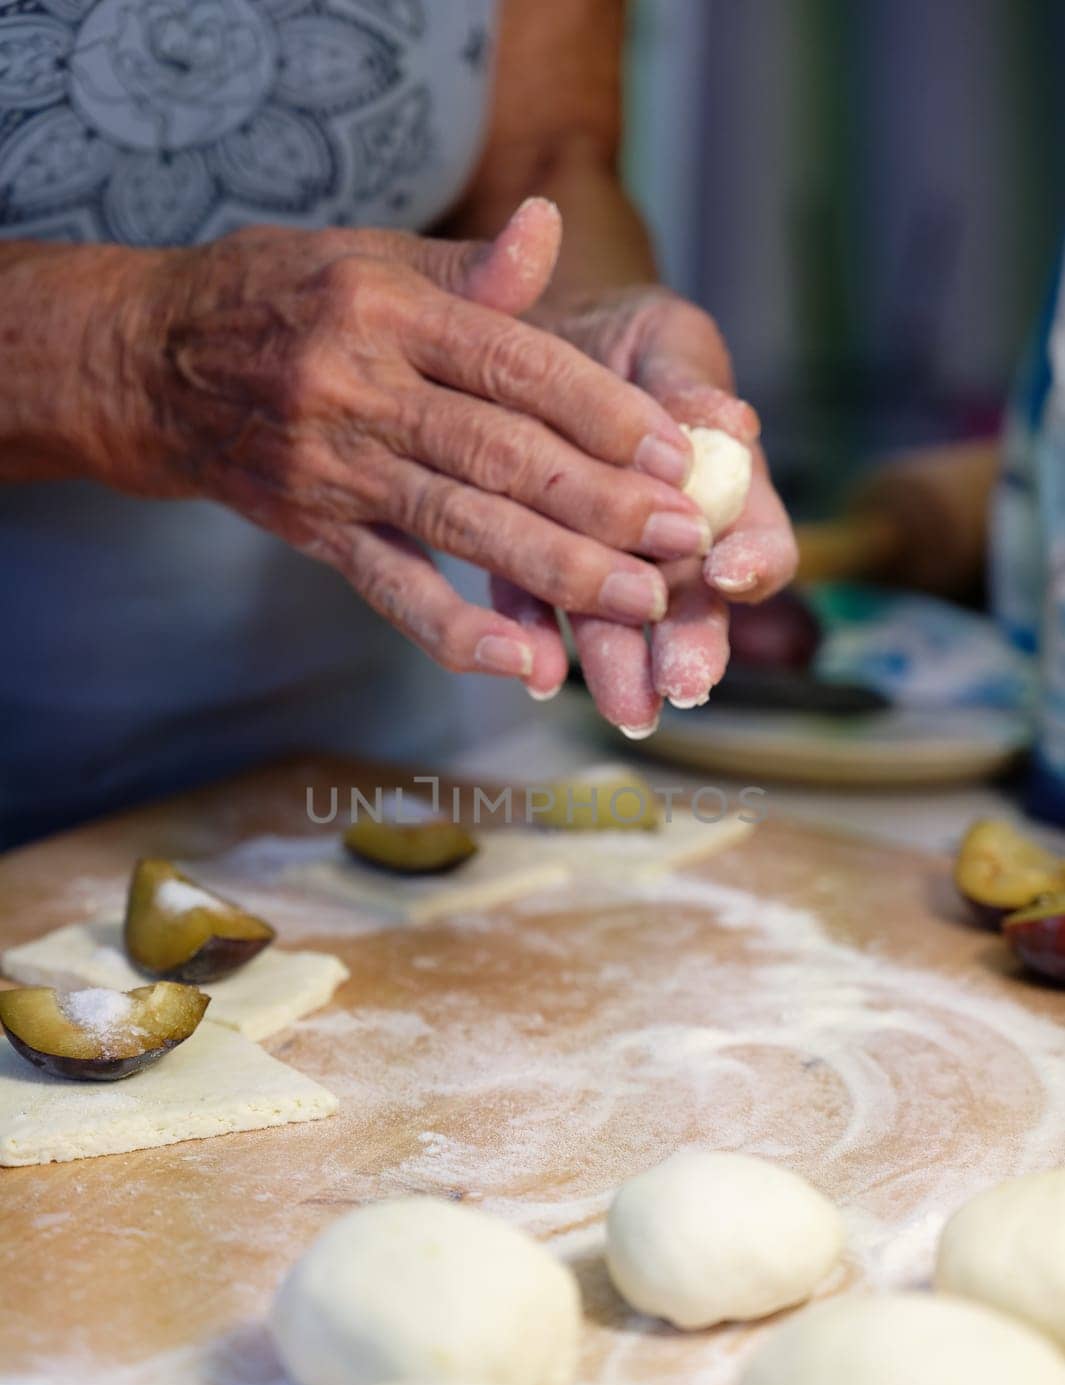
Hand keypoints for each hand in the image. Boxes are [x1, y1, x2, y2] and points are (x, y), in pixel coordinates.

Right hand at [104, 203, 709, 680]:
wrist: (155, 363)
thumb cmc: (282, 298)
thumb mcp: (369, 259)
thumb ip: (469, 271)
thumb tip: (552, 228)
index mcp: (388, 312)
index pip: (514, 364)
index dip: (602, 413)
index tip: (677, 452)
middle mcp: (360, 392)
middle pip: (500, 455)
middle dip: (603, 501)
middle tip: (685, 538)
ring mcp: (336, 470)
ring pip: (462, 527)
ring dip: (559, 570)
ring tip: (642, 602)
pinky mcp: (317, 532)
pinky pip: (393, 590)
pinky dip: (458, 632)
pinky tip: (527, 664)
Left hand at [495, 285, 796, 723]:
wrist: (532, 328)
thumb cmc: (617, 335)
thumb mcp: (661, 338)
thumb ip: (689, 384)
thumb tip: (735, 424)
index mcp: (719, 478)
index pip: (756, 530)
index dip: (754, 558)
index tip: (730, 574)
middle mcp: (666, 533)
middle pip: (693, 598)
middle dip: (693, 640)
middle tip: (687, 683)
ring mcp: (600, 556)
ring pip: (617, 617)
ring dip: (623, 665)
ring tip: (628, 710)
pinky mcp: (529, 561)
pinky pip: (532, 605)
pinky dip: (533, 638)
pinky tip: (536, 676)